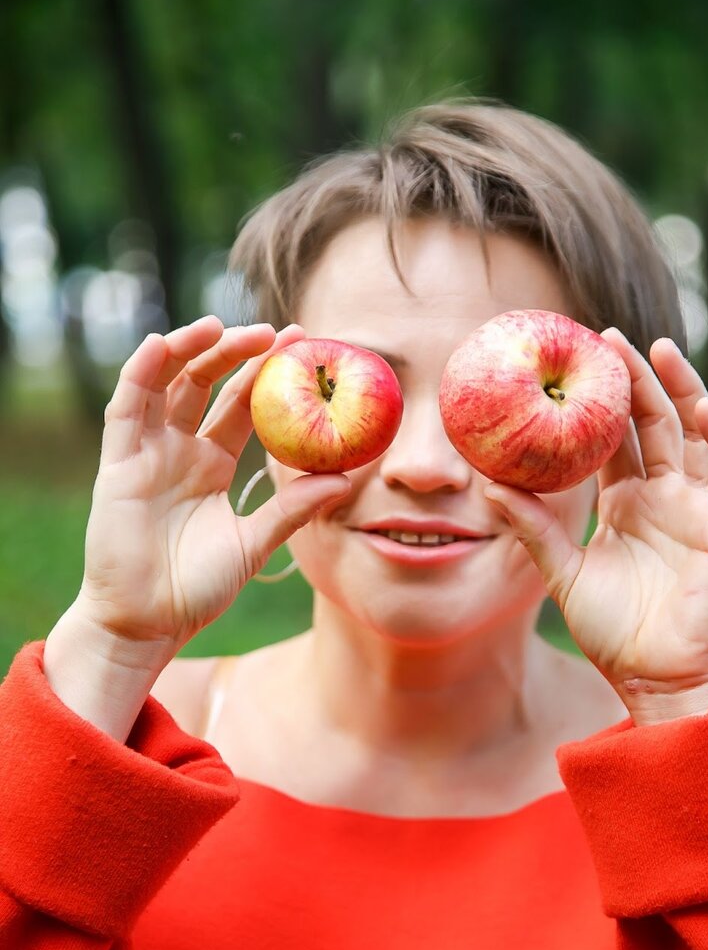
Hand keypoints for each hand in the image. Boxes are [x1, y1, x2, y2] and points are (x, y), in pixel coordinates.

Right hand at [73, 316, 349, 665]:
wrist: (148, 622)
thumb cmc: (198, 588)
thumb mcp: (255, 542)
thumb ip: (293, 508)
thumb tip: (346, 479)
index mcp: (213, 463)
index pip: (243, 404)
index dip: (268, 373)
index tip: (304, 344)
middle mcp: (180, 449)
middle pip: (207, 383)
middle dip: (237, 352)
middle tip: (275, 331)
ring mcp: (148, 452)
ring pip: (167, 383)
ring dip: (191, 349)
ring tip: (222, 327)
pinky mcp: (119, 463)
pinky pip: (127, 408)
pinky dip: (142, 372)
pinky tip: (164, 344)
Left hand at [484, 333, 707, 723]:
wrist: (655, 677)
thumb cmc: (611, 630)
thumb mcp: (561, 573)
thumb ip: (531, 528)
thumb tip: (488, 485)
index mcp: (624, 502)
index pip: (614, 437)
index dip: (599, 400)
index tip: (573, 361)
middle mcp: (662, 495)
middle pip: (651, 422)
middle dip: (634, 378)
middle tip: (607, 336)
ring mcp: (696, 506)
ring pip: (693, 433)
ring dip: (681, 390)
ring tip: (657, 349)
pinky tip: (701, 409)